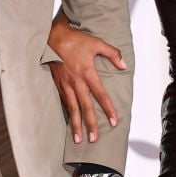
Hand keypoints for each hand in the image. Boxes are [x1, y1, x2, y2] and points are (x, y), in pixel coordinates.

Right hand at [47, 18, 126, 142]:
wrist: (52, 37)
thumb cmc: (75, 40)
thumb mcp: (96, 43)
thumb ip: (112, 53)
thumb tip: (124, 65)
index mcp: (87, 72)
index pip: (100, 95)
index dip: (108, 109)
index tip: (114, 122)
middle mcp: (76, 82)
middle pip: (84, 107)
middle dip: (90, 124)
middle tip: (94, 139)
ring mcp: (65, 84)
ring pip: (72, 108)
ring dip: (76, 124)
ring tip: (79, 139)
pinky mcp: (58, 84)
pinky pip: (65, 102)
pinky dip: (68, 114)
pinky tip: (71, 122)